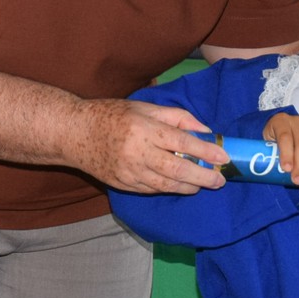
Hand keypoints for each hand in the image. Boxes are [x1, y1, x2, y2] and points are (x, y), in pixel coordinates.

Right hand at [71, 99, 228, 193]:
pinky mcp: (123, 185)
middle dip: (204, 177)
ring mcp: (129, 172)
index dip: (206, 152)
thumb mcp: (145, 107)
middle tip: (220, 179)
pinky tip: (182, 186)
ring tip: (204, 184)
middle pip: (178, 170)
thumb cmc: (112, 115)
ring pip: (167, 185)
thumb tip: (205, 131)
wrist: (74, 133)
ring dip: (190, 187)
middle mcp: (138, 153)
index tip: (224, 157)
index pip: (183, 144)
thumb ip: (177, 117)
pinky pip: (152, 190)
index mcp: (145, 129)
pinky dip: (170, 189)